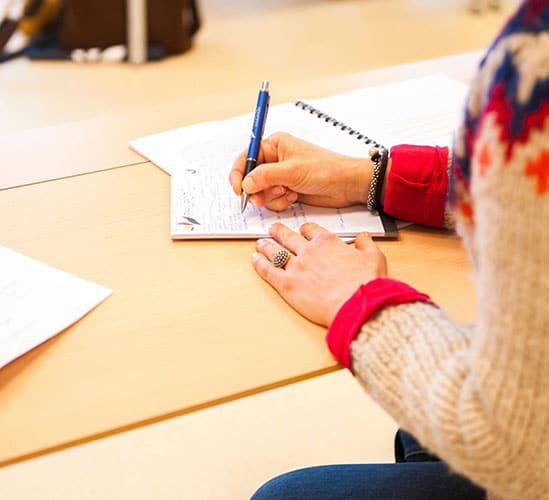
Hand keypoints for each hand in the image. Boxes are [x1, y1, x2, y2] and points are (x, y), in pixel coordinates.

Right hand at [229, 132, 372, 210]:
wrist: (346, 185)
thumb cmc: (325, 169)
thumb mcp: (291, 171)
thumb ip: (264, 176)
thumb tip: (246, 183)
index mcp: (274, 145)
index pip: (246, 157)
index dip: (239, 173)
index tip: (238, 189)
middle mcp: (275, 159)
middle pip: (251, 178)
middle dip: (257, 190)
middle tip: (261, 199)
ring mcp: (281, 176)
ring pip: (261, 191)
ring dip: (271, 197)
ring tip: (287, 193)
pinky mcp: (287, 189)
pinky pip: (272, 200)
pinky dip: (280, 201)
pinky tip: (294, 197)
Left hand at [252, 222, 387, 326]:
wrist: (357, 304)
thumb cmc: (367, 283)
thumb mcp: (374, 257)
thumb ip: (366, 244)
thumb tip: (363, 237)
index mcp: (328, 242)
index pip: (311, 230)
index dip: (305, 229)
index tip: (302, 230)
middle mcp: (309, 251)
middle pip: (289, 237)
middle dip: (279, 232)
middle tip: (273, 229)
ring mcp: (296, 267)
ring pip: (275, 252)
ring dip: (266, 246)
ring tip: (260, 244)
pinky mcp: (287, 284)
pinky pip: (268, 271)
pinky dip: (259, 264)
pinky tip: (255, 260)